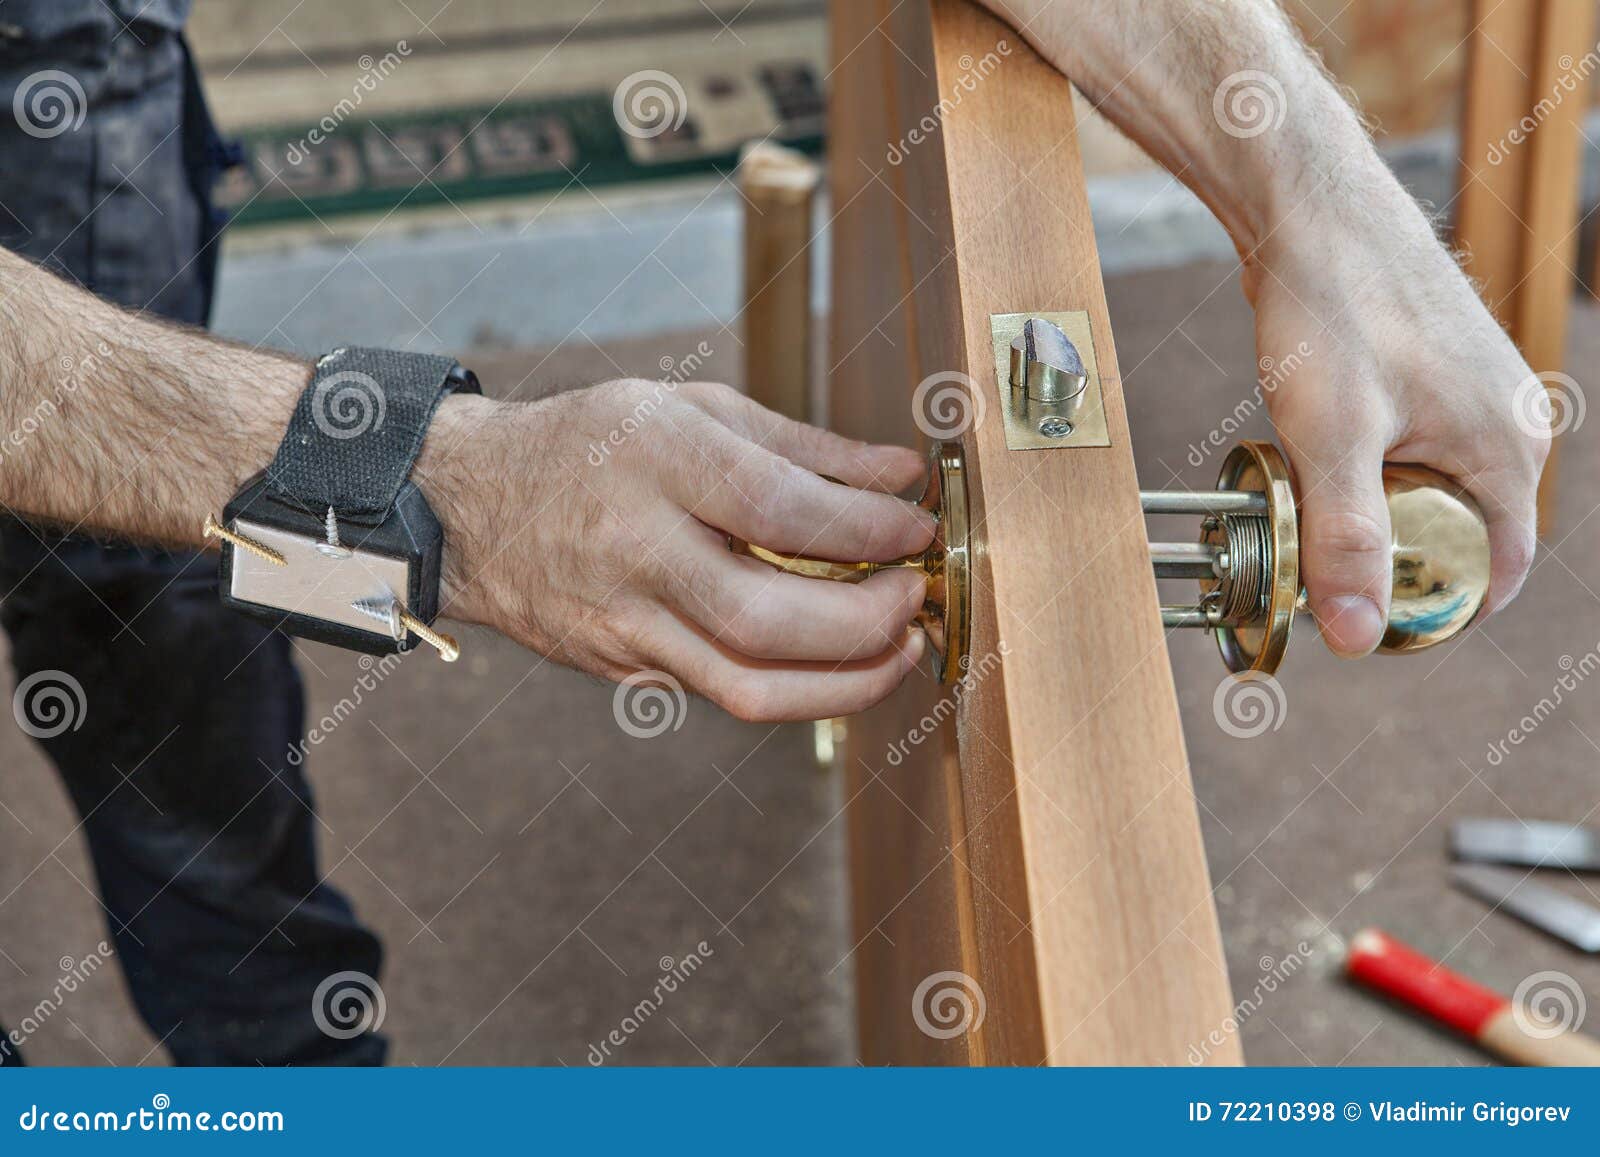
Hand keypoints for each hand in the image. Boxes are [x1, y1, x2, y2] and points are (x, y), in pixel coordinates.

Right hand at [418, 380, 935, 720]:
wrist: (475, 506)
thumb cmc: (596, 444)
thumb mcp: (695, 409)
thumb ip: (806, 445)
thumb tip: (900, 475)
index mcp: (655, 461)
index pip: (778, 508)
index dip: (864, 527)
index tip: (915, 528)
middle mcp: (635, 549)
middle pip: (766, 618)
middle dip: (864, 622)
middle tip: (911, 597)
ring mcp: (624, 622)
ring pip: (748, 685)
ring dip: (846, 682)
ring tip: (897, 649)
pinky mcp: (623, 667)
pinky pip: (724, 691)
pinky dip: (796, 685)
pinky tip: (835, 657)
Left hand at [1243, 181, 1545, 655]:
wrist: (1307, 208)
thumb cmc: (1331, 306)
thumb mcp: (1332, 438)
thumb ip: (1346, 540)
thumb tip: (1355, 635)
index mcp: (1511, 446)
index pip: (1496, 571)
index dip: (1433, 609)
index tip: (1363, 621)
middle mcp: (1512, 419)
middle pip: (1460, 532)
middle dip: (1393, 555)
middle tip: (1317, 556)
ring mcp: (1478, 391)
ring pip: (1430, 489)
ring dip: (1373, 508)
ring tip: (1309, 494)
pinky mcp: (1439, 373)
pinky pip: (1412, 449)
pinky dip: (1367, 465)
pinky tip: (1316, 450)